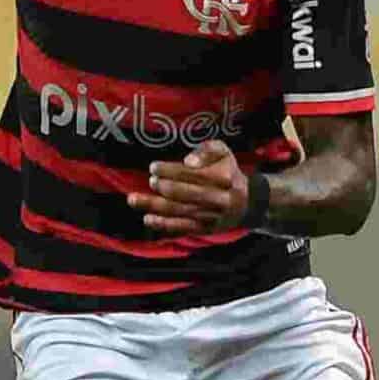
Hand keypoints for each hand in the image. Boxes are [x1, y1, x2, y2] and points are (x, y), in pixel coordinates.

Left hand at [131, 140, 250, 234]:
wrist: (245, 203)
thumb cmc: (227, 171)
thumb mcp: (223, 153)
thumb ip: (206, 150)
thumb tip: (188, 160)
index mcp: (224, 179)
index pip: (193, 175)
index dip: (171, 171)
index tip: (154, 167)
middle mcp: (219, 200)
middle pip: (185, 194)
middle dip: (164, 187)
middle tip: (151, 181)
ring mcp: (211, 217)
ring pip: (179, 212)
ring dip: (154, 206)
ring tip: (133, 199)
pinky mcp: (204, 229)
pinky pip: (181, 228)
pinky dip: (163, 224)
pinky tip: (147, 218)